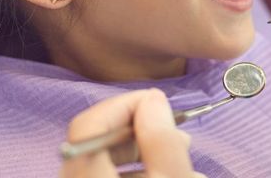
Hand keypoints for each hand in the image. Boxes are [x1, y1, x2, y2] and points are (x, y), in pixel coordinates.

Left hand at [60, 88, 203, 176]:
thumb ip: (162, 140)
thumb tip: (152, 99)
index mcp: (86, 175)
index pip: (88, 124)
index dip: (124, 105)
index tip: (159, 104)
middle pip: (99, 143)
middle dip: (143, 132)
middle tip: (180, 137)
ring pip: (108, 163)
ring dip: (147, 155)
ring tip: (184, 164)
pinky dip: (141, 173)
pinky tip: (167, 174)